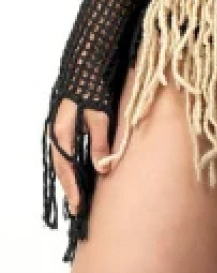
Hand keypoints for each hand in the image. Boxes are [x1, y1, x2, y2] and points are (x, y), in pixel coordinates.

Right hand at [49, 98, 111, 214]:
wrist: (87, 64)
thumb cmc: (93, 89)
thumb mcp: (99, 117)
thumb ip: (99, 143)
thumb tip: (102, 169)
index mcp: (61, 134)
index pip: (66, 169)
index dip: (72, 188)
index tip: (78, 206)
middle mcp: (56, 134)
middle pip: (61, 167)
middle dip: (69, 187)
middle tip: (77, 208)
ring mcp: (59, 129)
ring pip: (63, 159)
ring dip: (70, 177)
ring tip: (78, 194)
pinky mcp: (65, 124)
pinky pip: (66, 150)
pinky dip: (72, 163)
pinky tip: (80, 170)